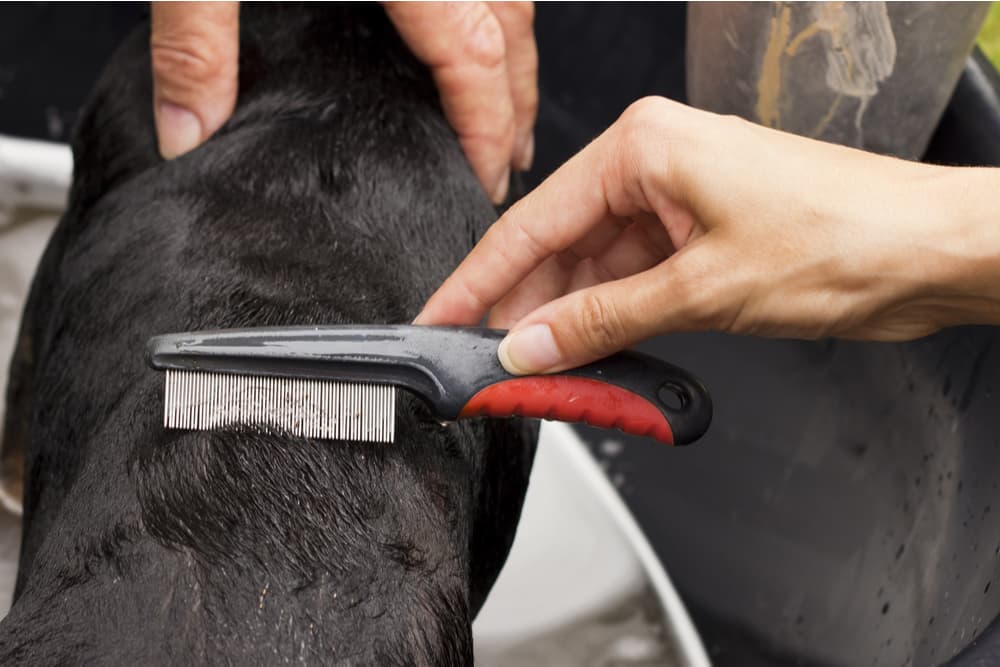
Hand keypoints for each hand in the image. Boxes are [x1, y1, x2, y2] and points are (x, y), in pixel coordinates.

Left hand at [150, 1, 536, 202]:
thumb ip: (196, 44)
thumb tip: (190, 133)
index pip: (470, 58)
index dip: (487, 129)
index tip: (488, 180)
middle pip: (509, 32)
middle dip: (514, 106)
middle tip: (506, 166)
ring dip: (512, 60)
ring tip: (502, 111)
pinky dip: (491, 14)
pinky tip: (467, 34)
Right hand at [416, 96, 999, 372]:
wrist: (931, 251)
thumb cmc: (844, 239)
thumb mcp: (700, 291)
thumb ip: (602, 321)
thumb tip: (529, 345)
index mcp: (642, 149)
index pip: (531, 223)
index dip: (478, 280)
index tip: (441, 317)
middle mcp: (652, 165)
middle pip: (557, 247)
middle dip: (521, 310)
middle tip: (485, 366)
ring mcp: (676, 200)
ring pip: (591, 269)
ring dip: (564, 323)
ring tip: (531, 373)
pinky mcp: (697, 234)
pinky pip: (628, 280)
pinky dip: (606, 321)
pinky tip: (583, 356)